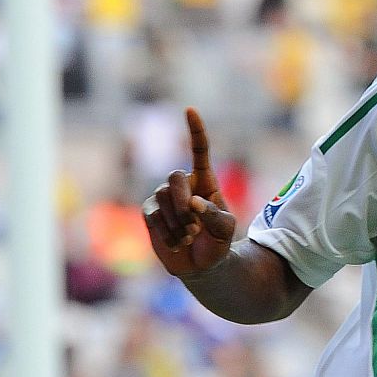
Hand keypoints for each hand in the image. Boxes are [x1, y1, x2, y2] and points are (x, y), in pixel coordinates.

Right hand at [142, 107, 237, 278]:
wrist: (202, 266)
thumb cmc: (217, 243)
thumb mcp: (226, 230)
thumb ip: (214, 215)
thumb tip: (194, 203)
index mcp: (205, 181)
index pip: (199, 150)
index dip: (195, 131)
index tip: (190, 111)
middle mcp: (182, 185)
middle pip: (174, 177)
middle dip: (183, 204)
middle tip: (195, 228)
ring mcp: (164, 198)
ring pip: (163, 199)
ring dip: (178, 223)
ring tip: (190, 238)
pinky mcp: (151, 213)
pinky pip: (153, 216)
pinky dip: (167, 232)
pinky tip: (177, 243)